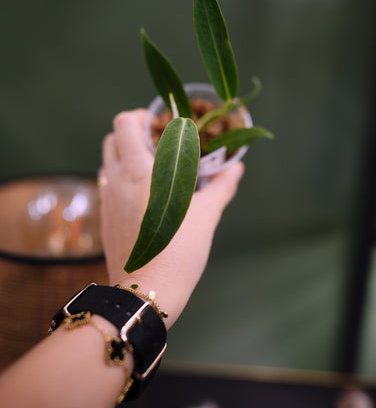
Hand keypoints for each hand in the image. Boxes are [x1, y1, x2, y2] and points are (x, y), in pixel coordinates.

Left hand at [99, 109, 243, 328]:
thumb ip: (222, 186)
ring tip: (153, 168)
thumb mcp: (206, 215)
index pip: (124, 123)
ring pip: (108, 163)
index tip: (158, 122)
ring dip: (125, 156)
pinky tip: (145, 196)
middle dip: (132, 133)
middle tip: (157, 142)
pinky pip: (108, 186)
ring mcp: (107, 200)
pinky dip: (122, 179)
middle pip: (111, 139)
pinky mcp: (105, 219)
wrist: (147, 292)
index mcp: (139, 170)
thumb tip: (238, 168)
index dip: (138, 116)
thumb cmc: (179, 250)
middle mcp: (116, 180)